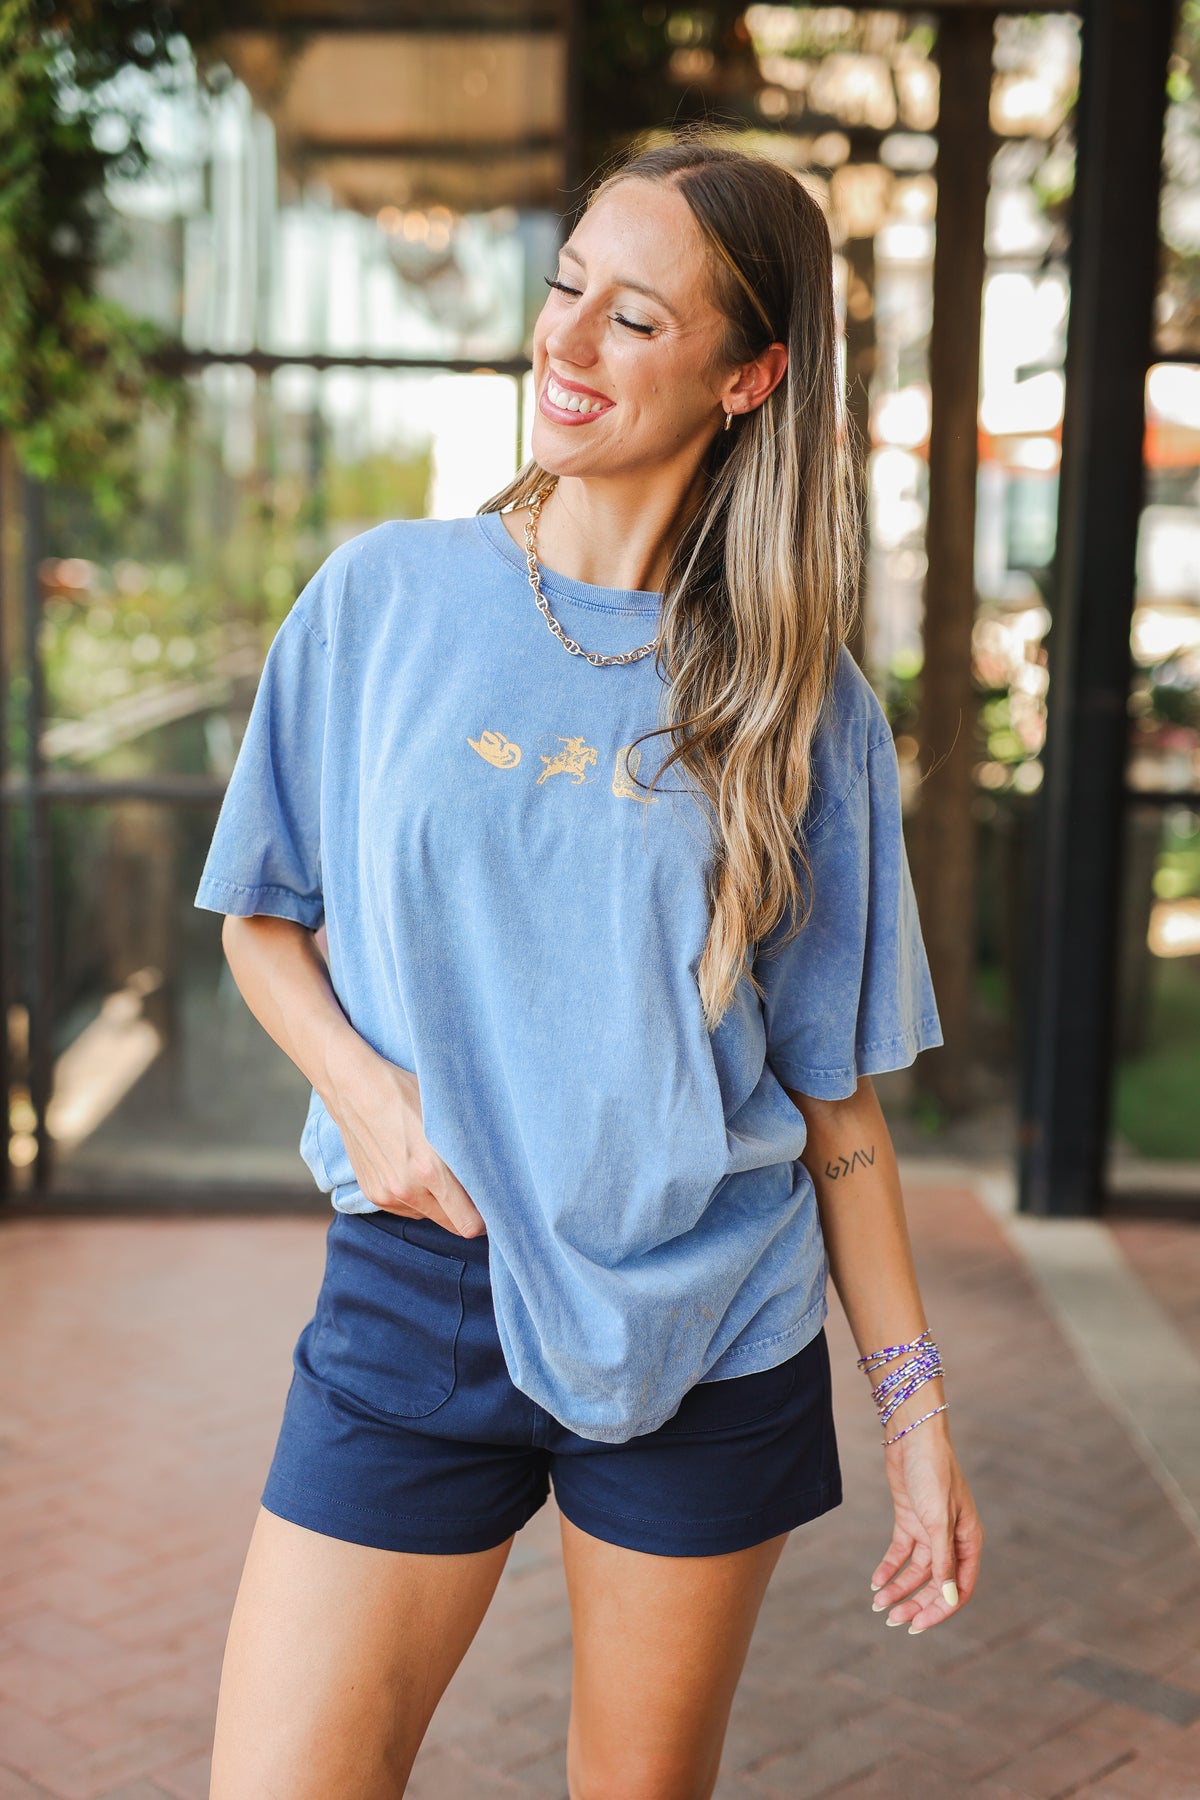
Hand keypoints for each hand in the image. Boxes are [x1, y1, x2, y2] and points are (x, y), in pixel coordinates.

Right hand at [324, 1040, 485, 1238]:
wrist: (353, 1086)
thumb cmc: (405, 1092)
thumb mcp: (446, 1116)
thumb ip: (468, 1151)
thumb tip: (496, 1174)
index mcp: (430, 1169)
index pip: (469, 1223)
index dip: (486, 1218)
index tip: (494, 1205)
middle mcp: (407, 1188)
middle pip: (452, 1225)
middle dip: (466, 1213)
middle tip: (474, 1193)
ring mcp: (387, 1194)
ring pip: (428, 1215)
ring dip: (438, 1203)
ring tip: (436, 1171)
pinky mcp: (372, 1193)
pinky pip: (405, 1208)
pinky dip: (415, 1196)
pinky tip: (412, 1169)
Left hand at [869, 1420, 982, 1632]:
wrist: (913, 1437)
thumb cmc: (933, 1474)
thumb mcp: (938, 1521)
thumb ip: (943, 1561)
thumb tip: (950, 1599)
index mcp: (968, 1541)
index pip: (959, 1587)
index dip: (940, 1609)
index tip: (918, 1625)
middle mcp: (951, 1539)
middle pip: (935, 1583)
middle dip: (915, 1602)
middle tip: (893, 1620)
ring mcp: (929, 1530)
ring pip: (916, 1571)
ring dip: (899, 1588)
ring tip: (878, 1605)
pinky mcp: (910, 1519)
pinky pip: (900, 1552)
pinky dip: (889, 1567)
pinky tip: (876, 1581)